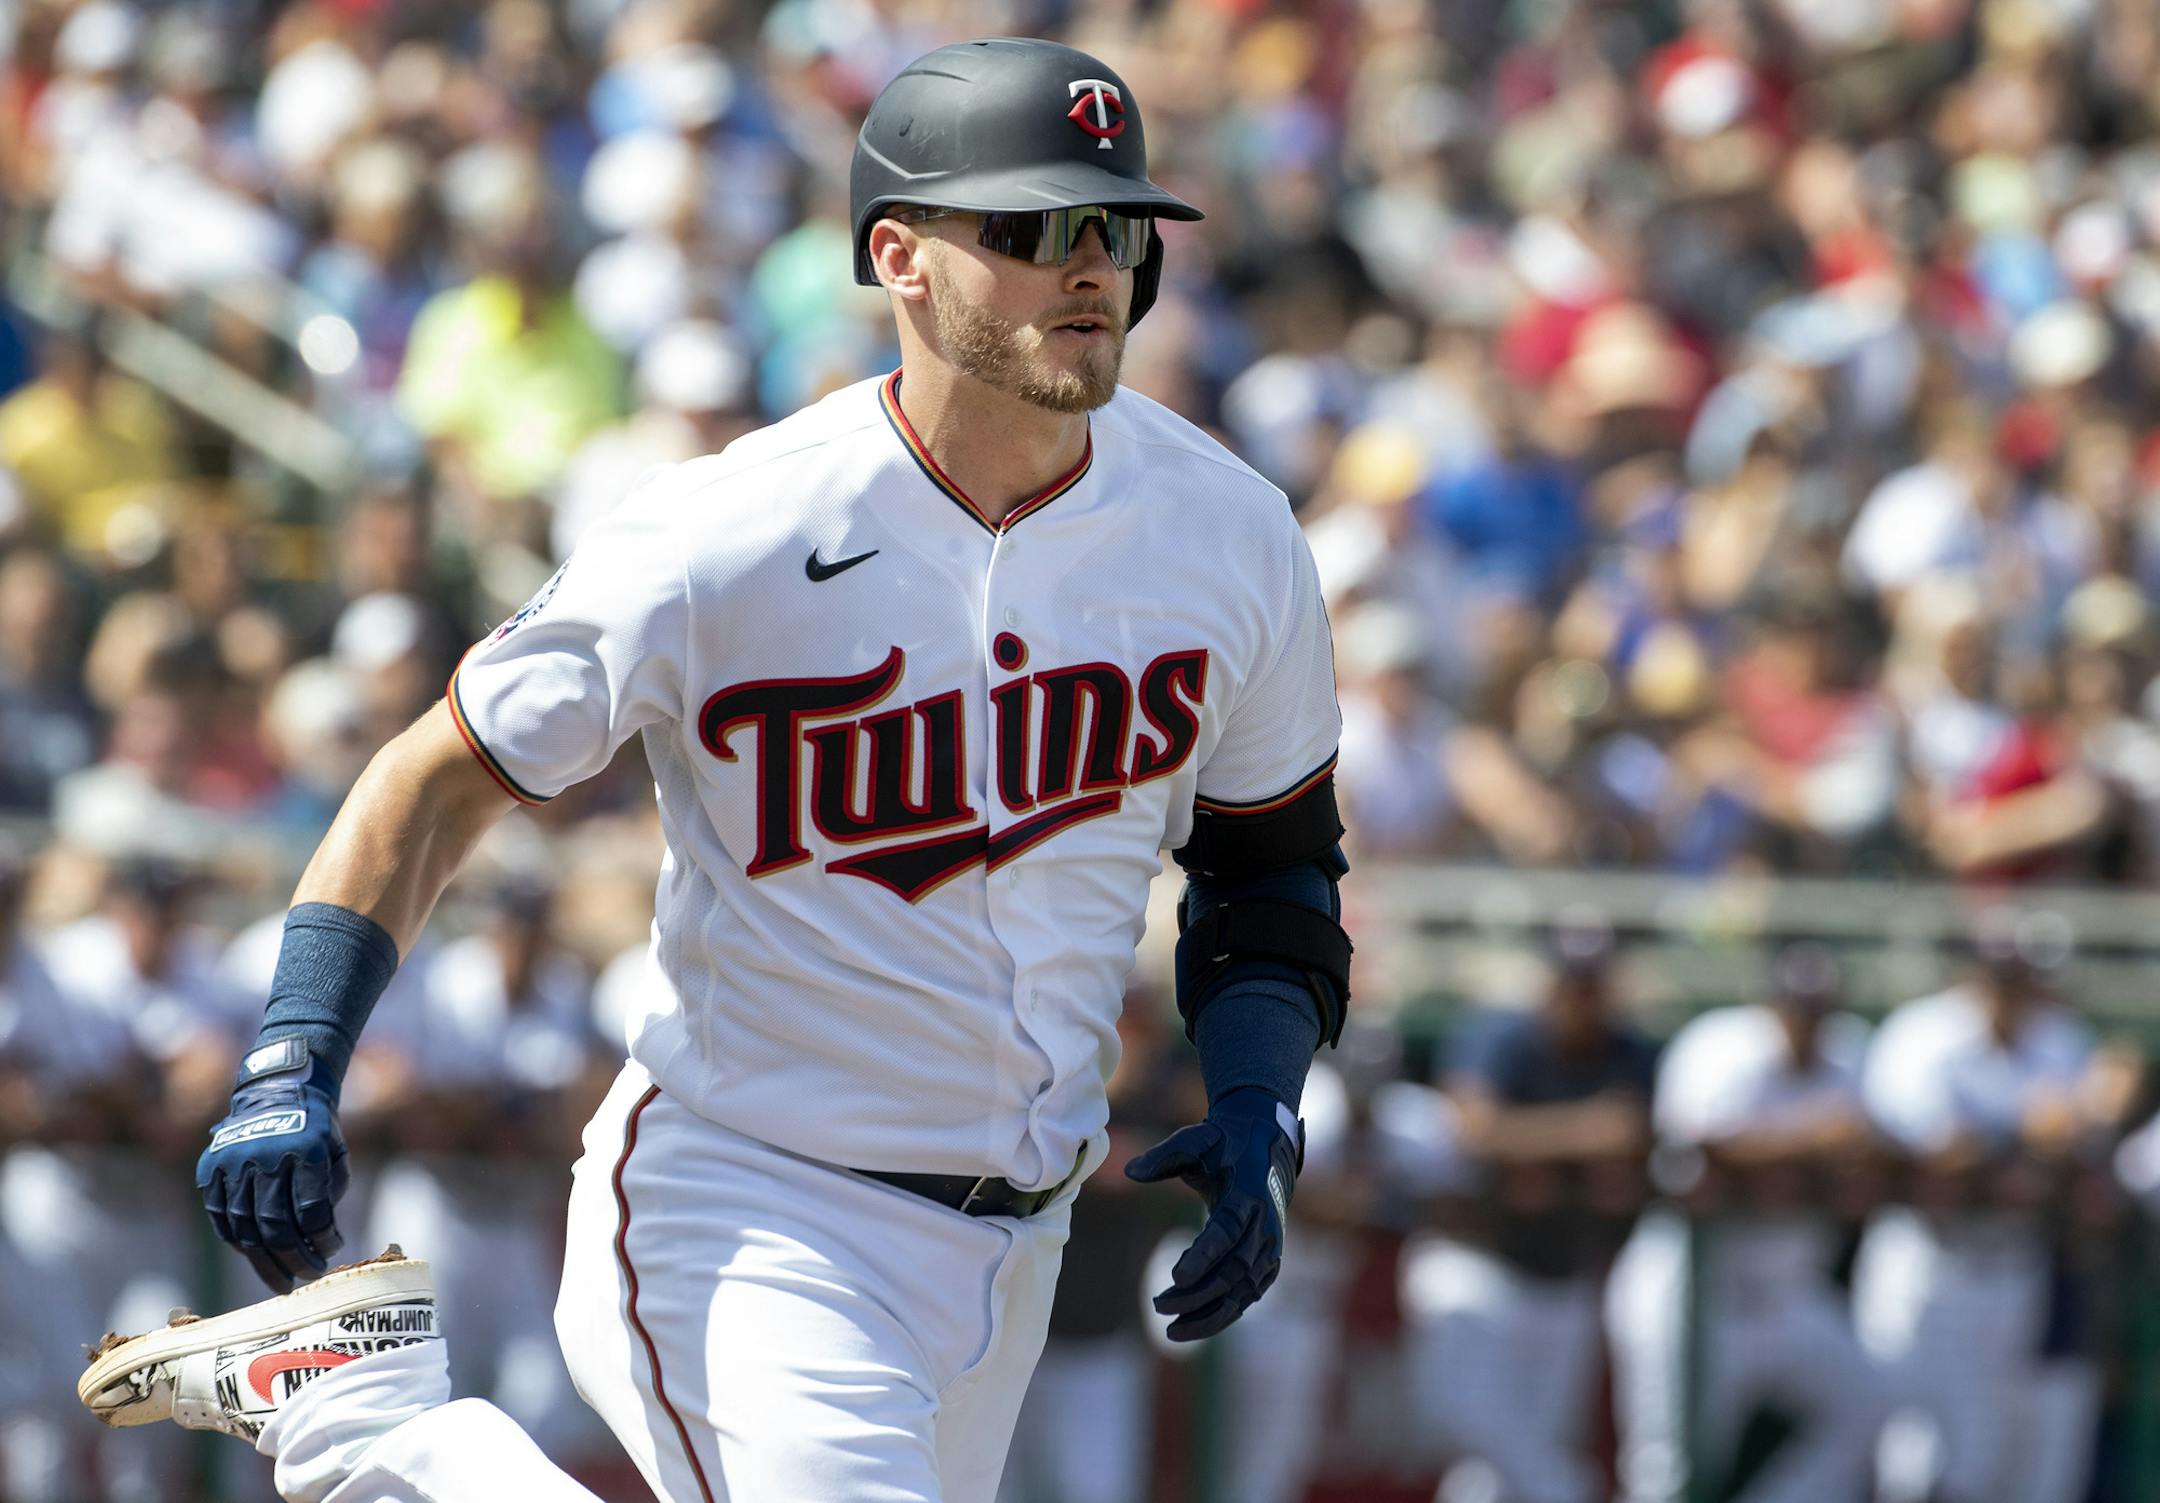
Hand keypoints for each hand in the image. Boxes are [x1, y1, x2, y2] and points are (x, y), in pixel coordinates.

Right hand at [196, 1040, 348, 1291]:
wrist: (277, 1090)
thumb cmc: (316, 1128)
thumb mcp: (336, 1151)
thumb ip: (331, 1191)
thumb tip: (321, 1239)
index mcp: (304, 1150)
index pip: (311, 1209)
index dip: (322, 1238)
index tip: (332, 1250)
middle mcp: (264, 1156)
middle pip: (275, 1224)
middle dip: (293, 1258)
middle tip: (308, 1277)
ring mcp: (232, 1163)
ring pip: (244, 1226)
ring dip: (264, 1260)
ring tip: (283, 1281)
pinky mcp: (210, 1169)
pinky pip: (221, 1217)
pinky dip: (238, 1241)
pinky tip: (255, 1255)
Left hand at [1124, 1088, 1301, 1340]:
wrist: (1266, 1148)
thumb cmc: (1222, 1145)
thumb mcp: (1194, 1140)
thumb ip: (1163, 1157)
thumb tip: (1128, 1171)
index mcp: (1248, 1195)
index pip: (1225, 1232)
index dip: (1203, 1256)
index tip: (1174, 1277)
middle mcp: (1264, 1226)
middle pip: (1233, 1269)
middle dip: (1197, 1293)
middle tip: (1158, 1305)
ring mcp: (1270, 1248)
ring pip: (1243, 1292)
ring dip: (1209, 1314)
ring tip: (1171, 1330)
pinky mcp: (1268, 1263)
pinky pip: (1248, 1296)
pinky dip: (1223, 1315)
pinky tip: (1192, 1326)